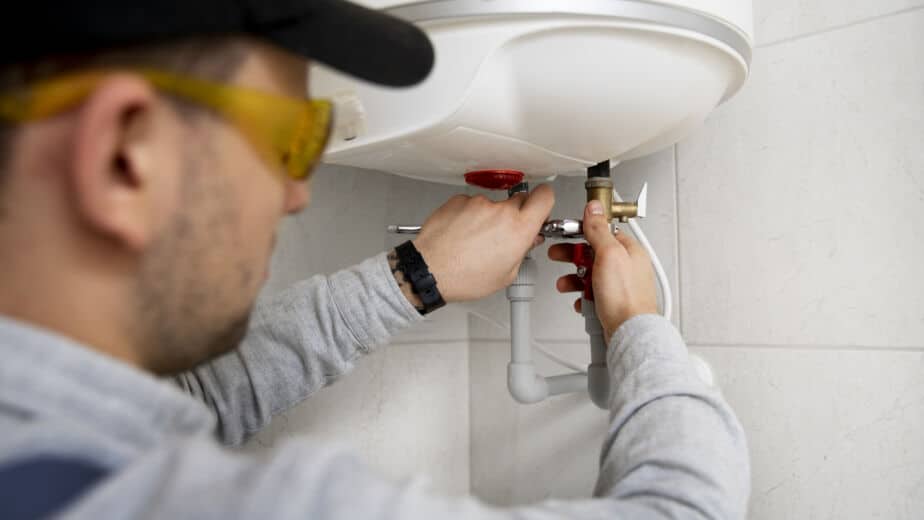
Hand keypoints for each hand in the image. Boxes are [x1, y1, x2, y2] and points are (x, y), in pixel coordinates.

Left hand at [413, 185, 553, 302]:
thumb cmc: (464, 277)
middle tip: (505, 233)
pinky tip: (462, 235)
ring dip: (488, 217)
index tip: (541, 207)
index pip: (545, 196)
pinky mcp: (459, 200)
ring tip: (475, 241)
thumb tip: (527, 240)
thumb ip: (522, 251)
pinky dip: (469, 216)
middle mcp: (500, 211)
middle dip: (516, 214)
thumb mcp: (506, 275)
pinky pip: (471, 204)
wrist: (430, 270)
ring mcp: (478, 203)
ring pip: (493, 205)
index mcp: (519, 229)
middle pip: (519, 200)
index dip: (544, 201)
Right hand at [548, 200, 657, 341]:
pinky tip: (581, 300)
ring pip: (590, 275)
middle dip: (573, 257)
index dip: (582, 232)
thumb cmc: (626, 298)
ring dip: (574, 279)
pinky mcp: (613, 303)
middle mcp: (627, 267)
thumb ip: (599, 230)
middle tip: (559, 256)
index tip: (566, 234)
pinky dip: (582, 296)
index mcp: (629, 250)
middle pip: (593, 253)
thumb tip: (594, 208)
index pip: (602, 232)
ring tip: (566, 284)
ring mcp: (620, 286)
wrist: (629, 333)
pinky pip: (592, 294)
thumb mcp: (609, 255)